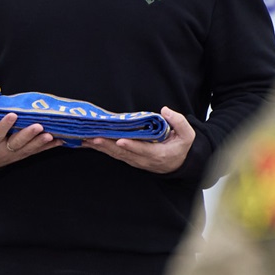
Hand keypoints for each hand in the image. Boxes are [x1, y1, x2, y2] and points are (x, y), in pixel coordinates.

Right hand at [0, 112, 60, 168]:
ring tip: (51, 135)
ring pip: (28, 148)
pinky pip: (36, 151)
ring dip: (41, 142)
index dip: (4, 125)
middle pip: (16, 143)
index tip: (12, 115)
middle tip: (38, 127)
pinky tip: (59, 141)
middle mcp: (2, 151)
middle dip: (28, 135)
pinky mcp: (22, 155)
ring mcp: (14, 154)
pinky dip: (48, 146)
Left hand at [81, 107, 195, 173]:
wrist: (177, 164)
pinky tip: (90, 143)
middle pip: (124, 153)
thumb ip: (178, 122)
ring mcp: (135, 161)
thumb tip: (165, 110)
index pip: (144, 149)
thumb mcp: (187, 135)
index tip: (121, 140)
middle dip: (108, 145)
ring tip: (87, 139)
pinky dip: (102, 149)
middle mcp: (144, 160)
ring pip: (117, 155)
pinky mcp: (129, 159)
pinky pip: (114, 155)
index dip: (132, 146)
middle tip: (94, 138)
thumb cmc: (181, 147)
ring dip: (101, 147)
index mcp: (159, 154)